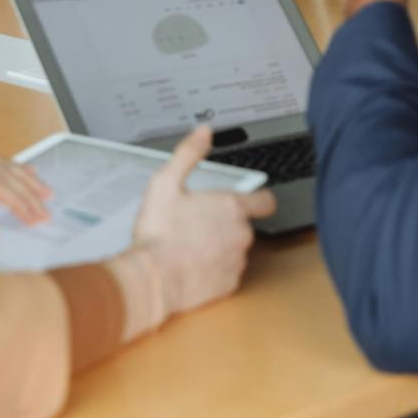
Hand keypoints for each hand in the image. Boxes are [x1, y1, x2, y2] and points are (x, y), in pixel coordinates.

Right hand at [131, 125, 276, 317]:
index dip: (260, 199)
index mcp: (230, 206)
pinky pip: (227, 273)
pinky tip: (192, 264)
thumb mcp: (165, 182)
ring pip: (235, 249)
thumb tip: (204, 132)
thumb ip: (188, 154)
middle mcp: (241, 233)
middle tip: (198, 223)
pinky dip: (214, 269)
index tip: (252, 201)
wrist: (152, 278)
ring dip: (220, 246)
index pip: (265, 201)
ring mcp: (237, 261)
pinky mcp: (229, 284)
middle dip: (226, 224)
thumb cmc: (159, 232)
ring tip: (191, 245)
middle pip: (244, 225)